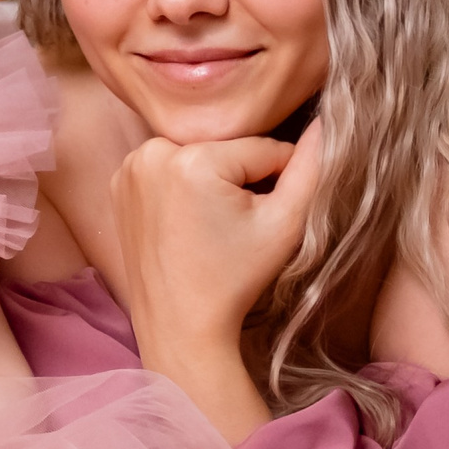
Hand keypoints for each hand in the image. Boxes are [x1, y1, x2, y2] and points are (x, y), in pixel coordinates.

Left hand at [109, 121, 321, 435]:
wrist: (180, 326)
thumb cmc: (234, 279)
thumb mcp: (285, 224)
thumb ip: (312, 167)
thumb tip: (328, 122)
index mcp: (191, 158)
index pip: (263, 149)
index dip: (279, 181)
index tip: (266, 219)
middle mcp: (151, 152)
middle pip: (227, 150)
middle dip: (243, 179)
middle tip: (235, 227)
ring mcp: (130, 167)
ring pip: (200, 156)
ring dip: (215, 180)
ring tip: (212, 227)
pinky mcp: (120, 183)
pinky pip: (171, 169)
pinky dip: (186, 187)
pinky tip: (188, 224)